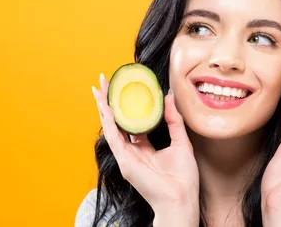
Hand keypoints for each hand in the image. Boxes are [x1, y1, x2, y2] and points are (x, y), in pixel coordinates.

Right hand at [92, 73, 199, 224]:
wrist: (181, 198)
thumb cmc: (183, 178)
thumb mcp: (181, 141)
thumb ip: (174, 120)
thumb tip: (168, 97)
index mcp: (144, 148)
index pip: (131, 123)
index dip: (126, 106)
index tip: (122, 88)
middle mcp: (132, 151)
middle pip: (117, 122)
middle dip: (109, 102)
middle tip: (104, 82)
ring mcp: (126, 156)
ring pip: (111, 127)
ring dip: (103, 108)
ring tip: (98, 90)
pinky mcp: (125, 161)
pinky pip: (114, 137)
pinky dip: (109, 121)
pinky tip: (106, 107)